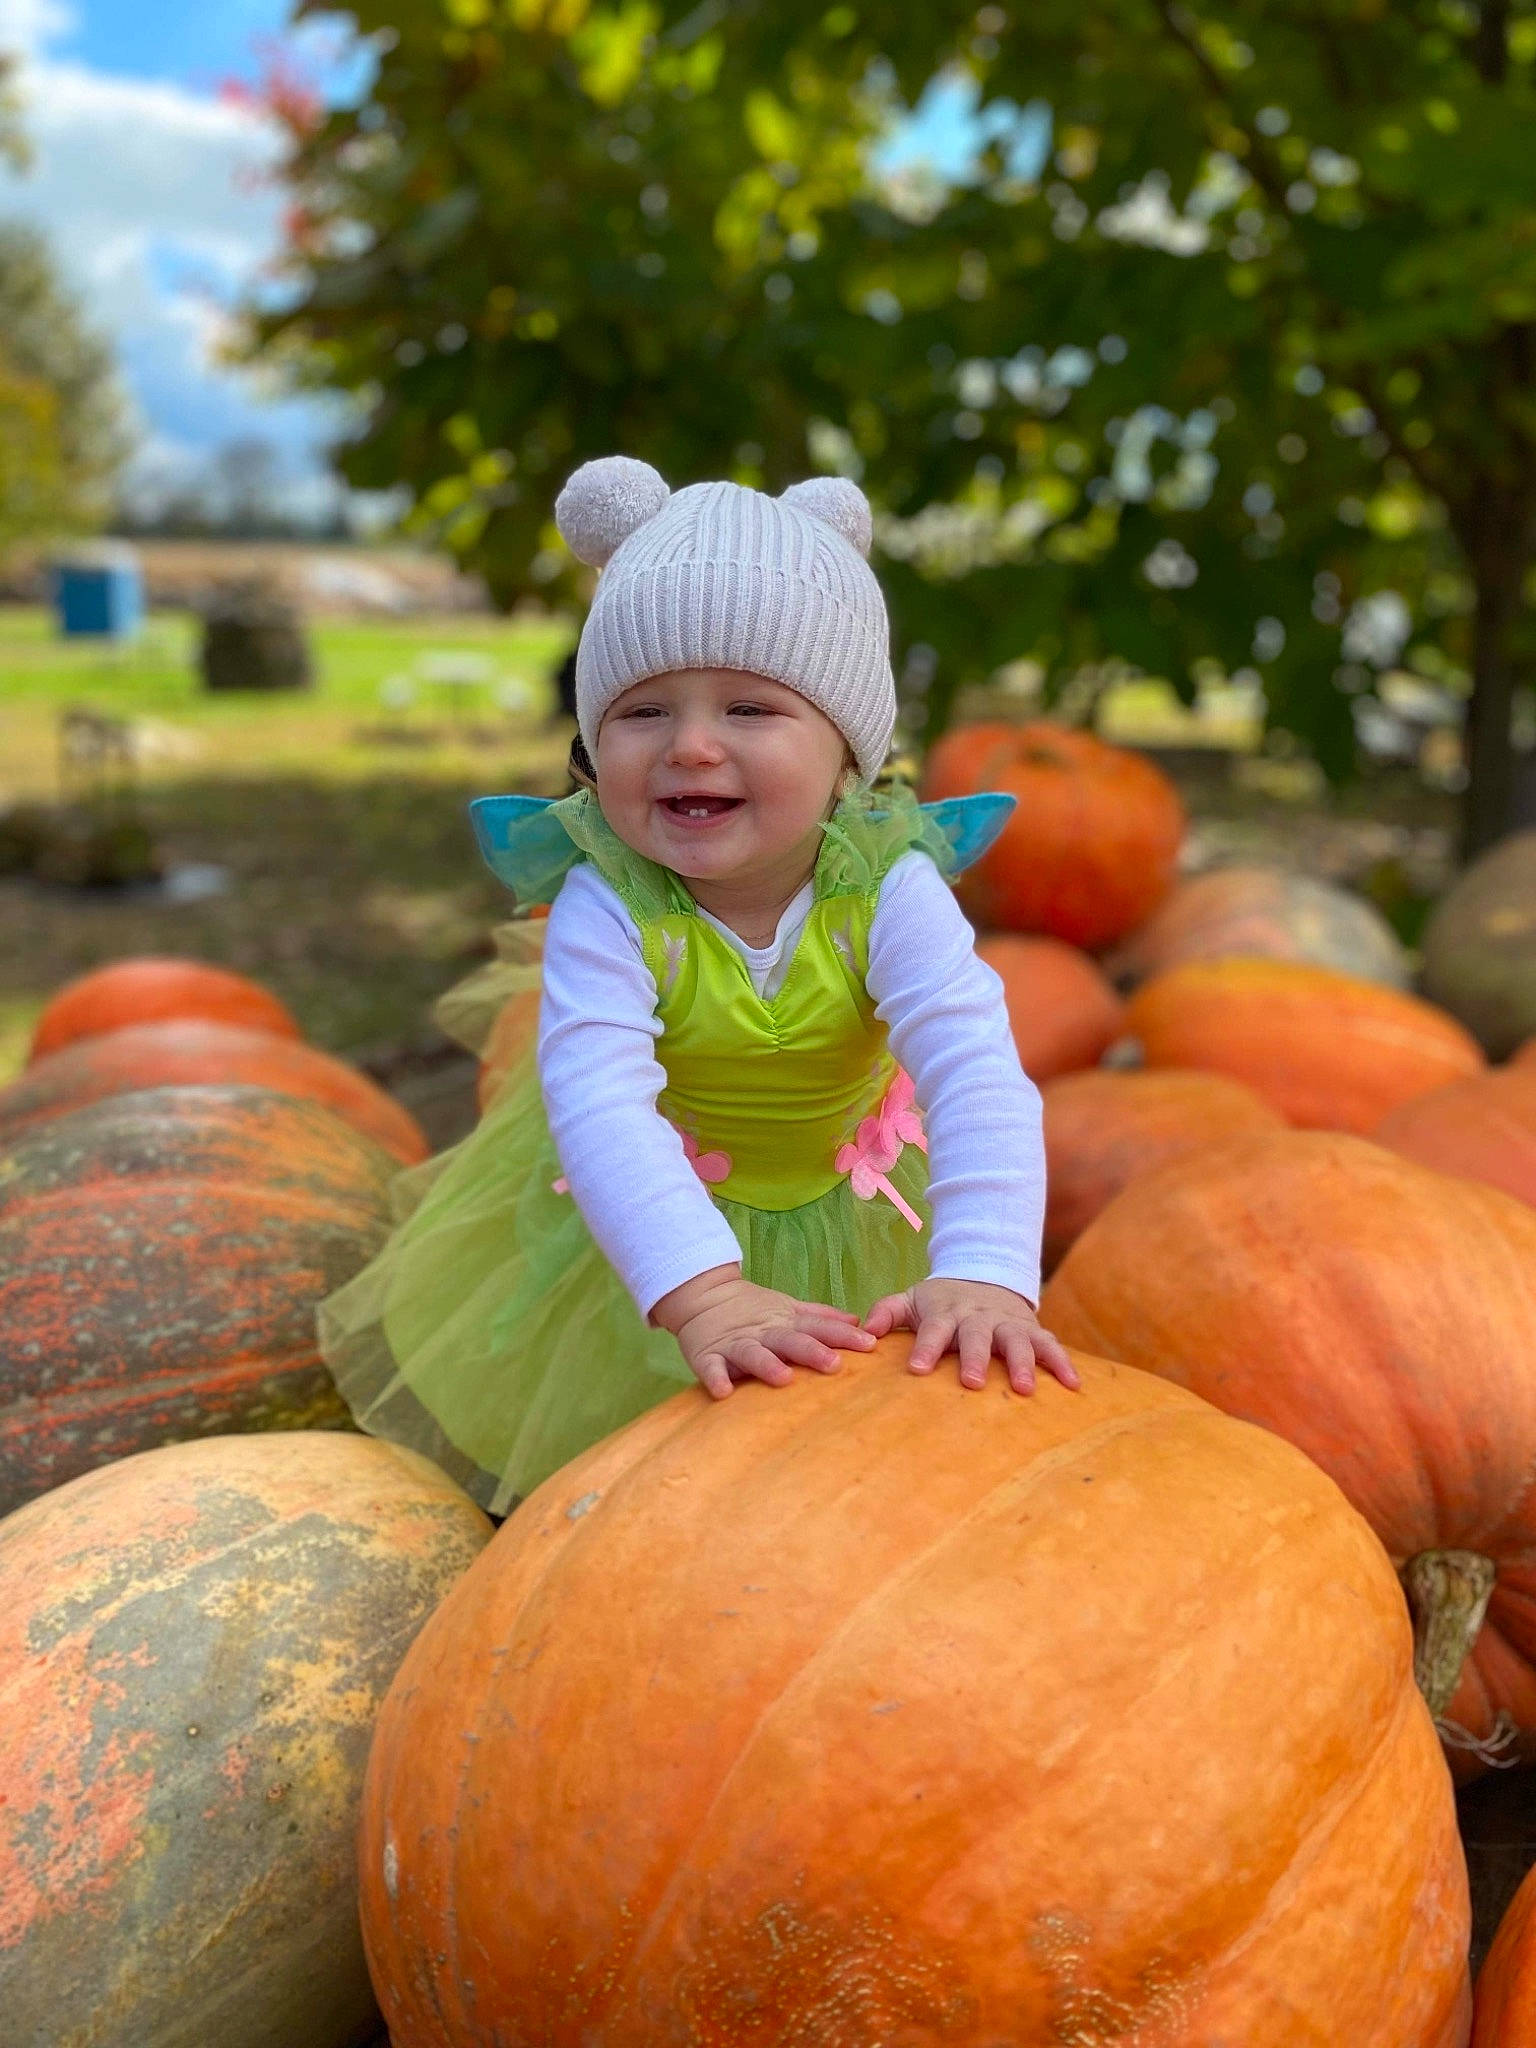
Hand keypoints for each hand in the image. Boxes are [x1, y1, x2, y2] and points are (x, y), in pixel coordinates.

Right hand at [652, 1264, 874, 1400]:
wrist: (701, 1297)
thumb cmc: (753, 1311)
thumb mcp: (789, 1309)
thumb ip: (821, 1317)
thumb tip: (858, 1322)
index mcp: (785, 1322)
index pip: (818, 1327)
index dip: (843, 1335)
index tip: (870, 1345)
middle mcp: (764, 1333)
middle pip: (790, 1341)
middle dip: (812, 1351)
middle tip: (835, 1364)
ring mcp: (735, 1344)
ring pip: (753, 1354)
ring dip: (768, 1365)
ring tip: (784, 1379)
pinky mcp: (707, 1356)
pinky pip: (711, 1368)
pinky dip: (716, 1378)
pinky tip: (724, 1392)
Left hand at [862, 1278, 1079, 1395]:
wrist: (986, 1274)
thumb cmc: (943, 1301)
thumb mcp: (913, 1299)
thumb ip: (888, 1311)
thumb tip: (867, 1331)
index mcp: (947, 1312)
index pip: (933, 1329)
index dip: (926, 1348)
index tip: (917, 1370)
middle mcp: (978, 1316)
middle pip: (976, 1335)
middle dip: (975, 1357)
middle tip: (972, 1382)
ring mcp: (1007, 1322)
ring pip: (1016, 1339)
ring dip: (1021, 1362)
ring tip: (1024, 1388)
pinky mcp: (1032, 1329)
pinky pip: (1050, 1344)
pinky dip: (1063, 1363)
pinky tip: (1073, 1385)